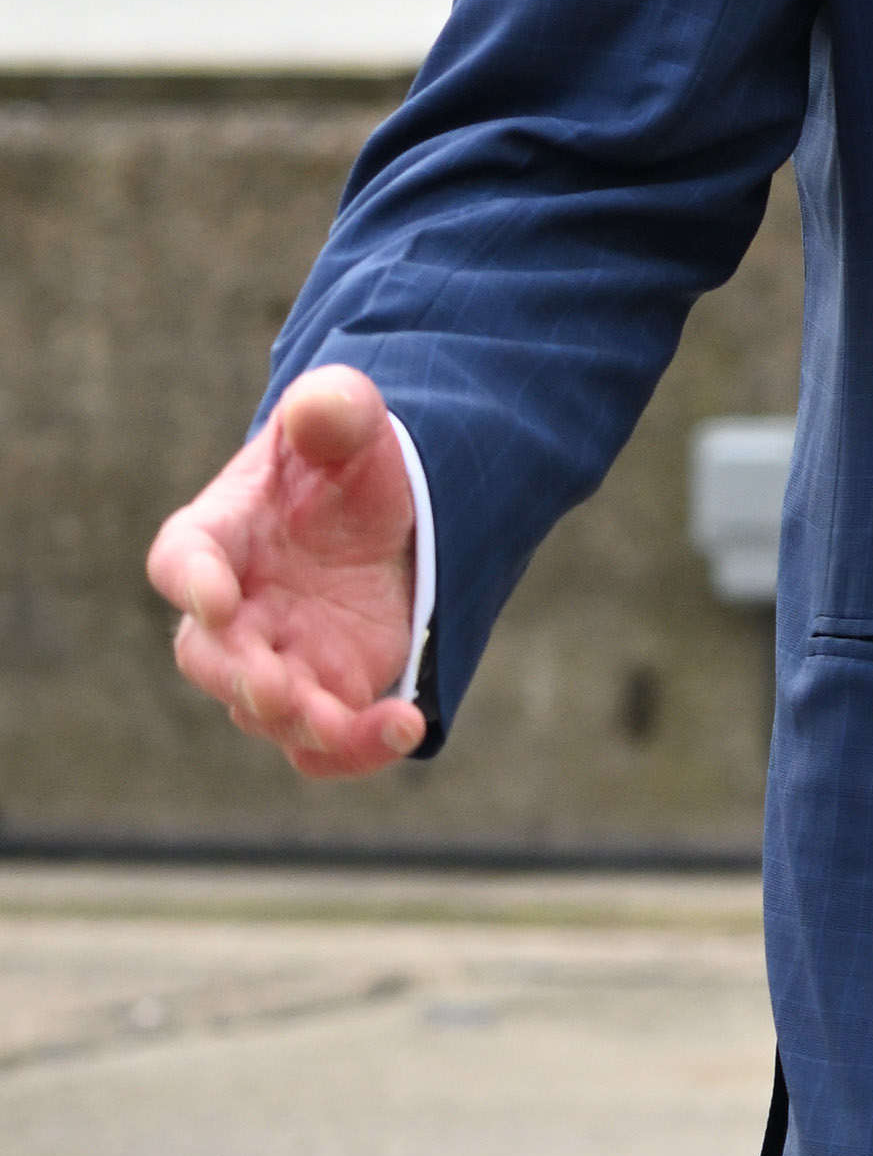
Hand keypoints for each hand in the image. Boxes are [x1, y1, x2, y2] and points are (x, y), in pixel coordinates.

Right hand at [145, 366, 425, 780]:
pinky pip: (324, 741)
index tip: (214, 594)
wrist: (389, 509)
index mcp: (217, 536)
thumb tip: (325, 406)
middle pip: (211, 657)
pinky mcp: (330, 690)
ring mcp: (278, 657)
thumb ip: (331, 409)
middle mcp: (234, 610)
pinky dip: (355, 749)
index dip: (192, 580)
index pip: (182, 560)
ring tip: (341, 721)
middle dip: (237, 677)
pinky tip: (407, 726)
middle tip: (271, 689)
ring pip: (265, 711)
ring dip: (298, 722)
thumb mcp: (346, 422)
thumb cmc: (344, 463)